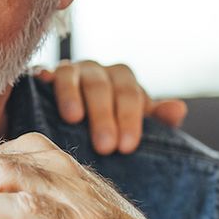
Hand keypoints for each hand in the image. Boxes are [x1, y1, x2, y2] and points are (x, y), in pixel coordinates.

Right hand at [36, 60, 187, 154]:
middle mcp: (94, 72)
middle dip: (104, 115)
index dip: (129, 118)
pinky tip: (41, 85)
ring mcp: (66, 72)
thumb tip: (178, 109)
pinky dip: (42, 78)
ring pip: (70, 75)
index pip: (129, 92)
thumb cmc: (109, 132)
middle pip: (101, 85)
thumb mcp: (135, 128)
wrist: (69, 130)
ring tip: (73, 119)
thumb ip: (158, 121)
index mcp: (120, 80)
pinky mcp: (40, 78)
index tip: (127, 147)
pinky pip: (41, 74)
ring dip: (72, 94)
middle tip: (105, 147)